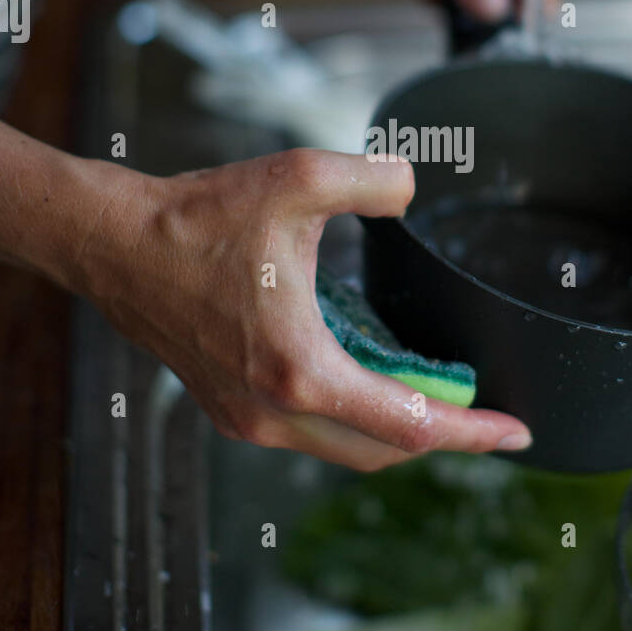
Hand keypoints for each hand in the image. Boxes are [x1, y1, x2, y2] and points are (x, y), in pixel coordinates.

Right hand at [77, 148, 531, 469]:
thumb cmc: (197, 217)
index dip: (473, 433)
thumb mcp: (298, 178)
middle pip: (384, 451)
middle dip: (441, 436)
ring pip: (347, 449)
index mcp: (301, 370)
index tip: (517, 434)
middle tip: (483, 411)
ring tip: (432, 392)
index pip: (410, 425)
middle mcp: (275, 412)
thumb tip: (412, 187)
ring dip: (394, 428)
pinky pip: (311, 435)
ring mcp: (248, 420)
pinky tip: (367, 376)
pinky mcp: (230, 411)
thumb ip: (373, 180)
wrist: (114, 245)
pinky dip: (352, 418)